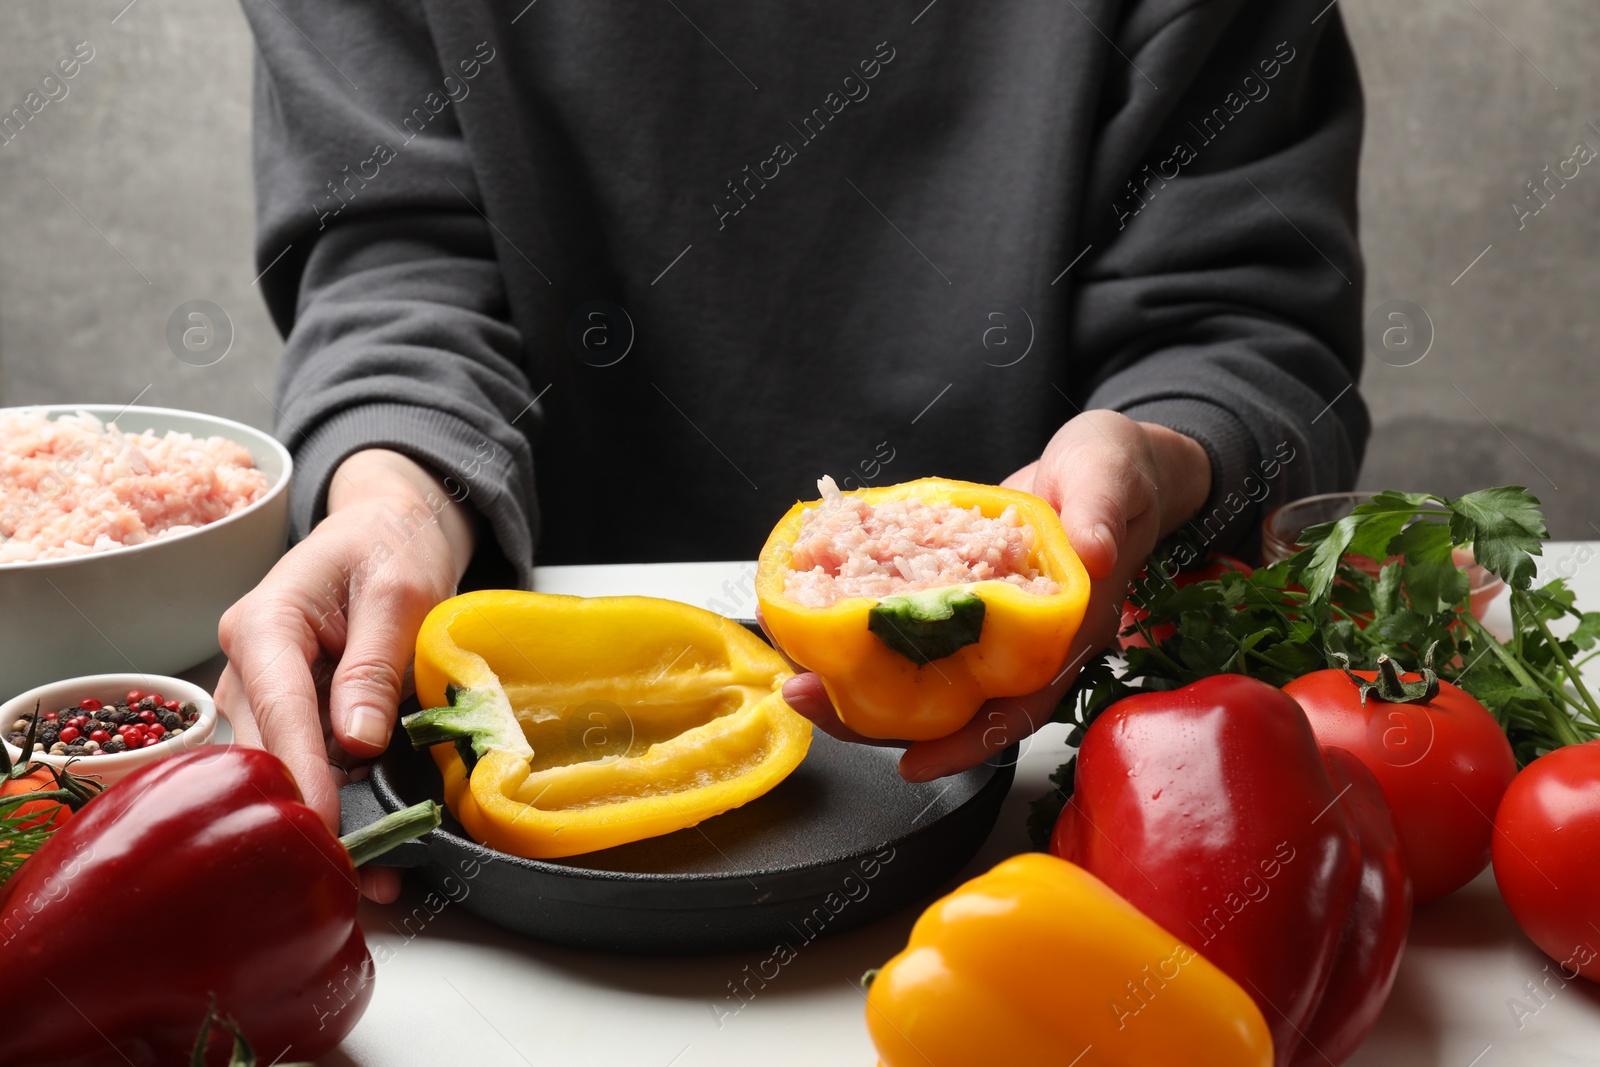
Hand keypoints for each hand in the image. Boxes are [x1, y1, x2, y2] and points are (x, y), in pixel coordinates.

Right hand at [215, 449, 474, 900]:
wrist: (387, 527)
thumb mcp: (399, 592)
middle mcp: (247, 663)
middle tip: (358, 873)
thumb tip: (356, 741)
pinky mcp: (288, 710)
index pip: (277, 709)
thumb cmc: (390, 546)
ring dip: (322, 817)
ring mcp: (262, 690)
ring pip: (280, 766)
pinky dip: (334, 800)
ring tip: (374, 877)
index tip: (323, 826)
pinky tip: (370, 845)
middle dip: (309, 811)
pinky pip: (303, 760)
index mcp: (265, 625)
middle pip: (268, 751)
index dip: (301, 773)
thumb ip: (375, 663)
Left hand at [778, 411, 1210, 779]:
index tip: (913, 762)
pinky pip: (912, 624)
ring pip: (922, 671)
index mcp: (1067, 631)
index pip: (1019, 706)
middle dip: (878, 715)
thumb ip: (1101, 510)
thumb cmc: (1117, 473)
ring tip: (797, 671)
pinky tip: (818, 620)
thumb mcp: (1111, 474)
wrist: (1106, 463)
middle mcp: (1024, 642)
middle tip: (809, 698)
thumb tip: (1093, 552)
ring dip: (858, 677)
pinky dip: (867, 628)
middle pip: (951, 703)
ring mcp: (989, 622)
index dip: (968, 742)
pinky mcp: (961, 596)